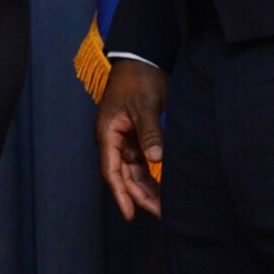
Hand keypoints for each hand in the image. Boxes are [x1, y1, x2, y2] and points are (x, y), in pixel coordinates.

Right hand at [95, 58, 168, 219]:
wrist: (142, 59)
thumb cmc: (138, 79)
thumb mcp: (144, 105)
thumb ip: (149, 132)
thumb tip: (156, 159)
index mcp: (108, 132)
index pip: (111, 170)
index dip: (120, 193)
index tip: (130, 215)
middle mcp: (113, 139)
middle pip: (123, 175)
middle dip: (139, 195)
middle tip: (161, 213)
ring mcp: (124, 138)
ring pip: (134, 170)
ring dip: (147, 187)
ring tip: (165, 206)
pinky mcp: (136, 135)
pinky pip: (142, 161)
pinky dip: (152, 174)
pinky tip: (164, 186)